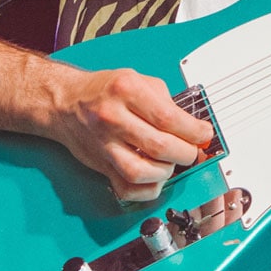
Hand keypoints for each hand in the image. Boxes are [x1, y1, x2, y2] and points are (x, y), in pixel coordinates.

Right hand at [46, 64, 215, 202]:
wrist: (64, 103)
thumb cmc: (104, 90)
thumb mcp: (139, 80)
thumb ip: (166, 101)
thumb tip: (192, 126)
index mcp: (126, 90)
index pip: (169, 118)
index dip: (194, 131)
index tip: (205, 135)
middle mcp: (113, 117)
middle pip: (159, 146)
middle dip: (186, 153)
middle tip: (193, 151)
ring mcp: (104, 143)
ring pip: (142, 171)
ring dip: (166, 171)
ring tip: (172, 162)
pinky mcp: (100, 164)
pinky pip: (126, 188)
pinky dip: (147, 190)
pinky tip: (155, 178)